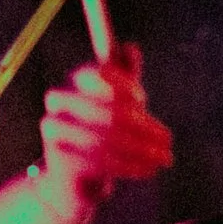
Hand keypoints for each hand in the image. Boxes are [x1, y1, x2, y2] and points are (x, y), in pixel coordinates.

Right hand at [31, 47, 173, 223]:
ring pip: (106, 139)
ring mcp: (54, 128)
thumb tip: (131, 47)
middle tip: (168, 140)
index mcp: (73, 81)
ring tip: (163, 158)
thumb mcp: (116, 102)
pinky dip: (129, 167)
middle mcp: (58, 100)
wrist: (74, 177)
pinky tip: (147, 169)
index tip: (144, 101)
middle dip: (144, 128)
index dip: (124, 85)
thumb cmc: (100, 133)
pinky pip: (100, 161)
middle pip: (106, 111)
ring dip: (141, 151)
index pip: (99, 73)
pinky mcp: (58, 157)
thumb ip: (124, 75)